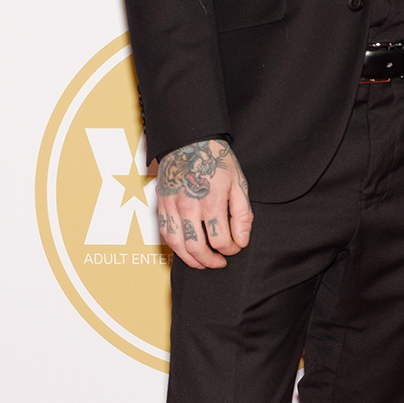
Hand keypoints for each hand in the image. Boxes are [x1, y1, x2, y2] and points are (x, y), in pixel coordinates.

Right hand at [155, 139, 251, 270]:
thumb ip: (242, 215)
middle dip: (211, 261)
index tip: (236, 247)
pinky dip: (175, 246)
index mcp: (211, 201)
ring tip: (202, 262)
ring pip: (177, 245)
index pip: (221, 241)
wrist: (190, 140)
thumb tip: (242, 240)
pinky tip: (186, 248)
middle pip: (197, 248)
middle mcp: (188, 206)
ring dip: (190, 259)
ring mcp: (171, 205)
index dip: (231, 249)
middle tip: (220, 262)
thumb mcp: (239, 184)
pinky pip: (165, 233)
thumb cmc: (216, 160)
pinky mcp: (161, 204)